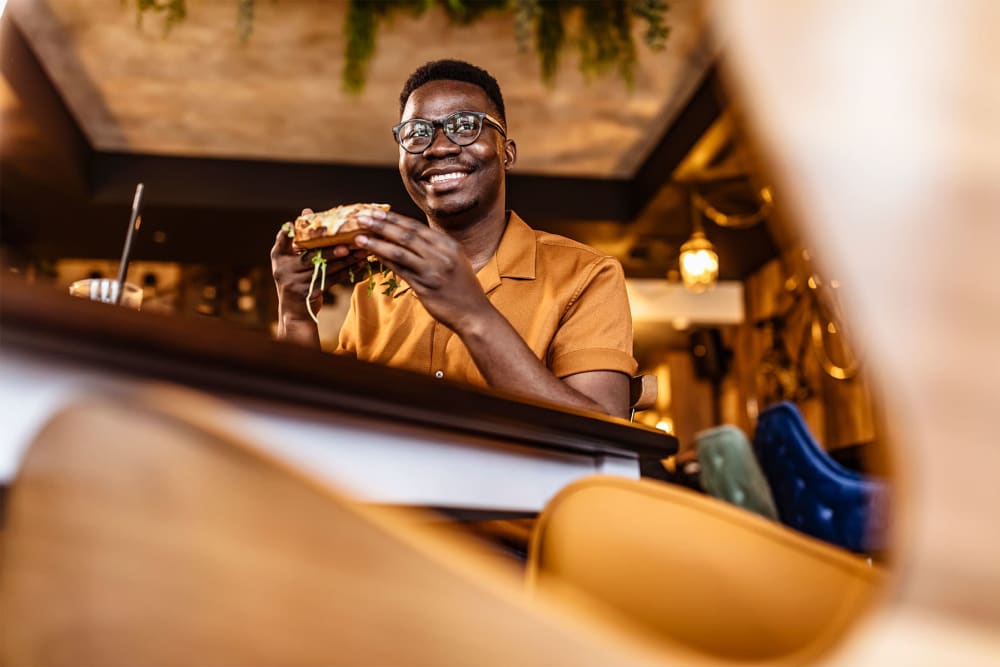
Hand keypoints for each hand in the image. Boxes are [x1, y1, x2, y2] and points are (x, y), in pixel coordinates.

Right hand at [271, 208, 367, 328]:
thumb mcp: (292, 260)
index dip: (287, 233)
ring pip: (325, 269)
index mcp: (278, 258)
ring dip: (345, 261)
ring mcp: (296, 283)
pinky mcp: (310, 293)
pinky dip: (347, 272)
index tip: (292, 223)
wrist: (294, 311)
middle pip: (311, 257)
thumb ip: (299, 238)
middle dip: (331, 251)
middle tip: (348, 245)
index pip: (282, 242)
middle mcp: (284, 270)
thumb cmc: (295, 277)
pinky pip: (332, 279)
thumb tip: (307, 210)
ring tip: (360, 252)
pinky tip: (359, 264)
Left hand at [354, 208, 490, 332]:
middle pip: (406, 234)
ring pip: (400, 251)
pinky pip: (400, 270)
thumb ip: (435, 248)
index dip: (394, 218)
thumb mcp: (455, 261)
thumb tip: (409, 237)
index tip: (377, 212)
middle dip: (382, 224)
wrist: (474, 314)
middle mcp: (441, 254)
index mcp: (449, 245)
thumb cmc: (463, 288)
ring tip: (359, 236)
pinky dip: (385, 260)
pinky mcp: (425, 286)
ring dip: (377, 242)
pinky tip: (372, 255)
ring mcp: (433, 270)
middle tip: (362, 217)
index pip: (416, 227)